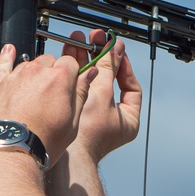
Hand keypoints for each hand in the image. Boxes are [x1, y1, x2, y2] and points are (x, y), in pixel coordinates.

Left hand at [0, 44, 97, 166]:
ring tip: (35, 94)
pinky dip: (7, 57)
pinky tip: (9, 50)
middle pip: (50, 61)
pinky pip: (3, 64)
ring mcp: (16, 76)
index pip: (72, 62)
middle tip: (54, 95)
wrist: (9, 153)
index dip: (74, 74)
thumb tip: (90, 74)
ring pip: (30, 64)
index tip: (73, 83)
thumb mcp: (72, 123)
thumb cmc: (42, 142)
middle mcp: (37, 71)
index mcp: (60, 79)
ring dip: (35, 74)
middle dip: (54, 74)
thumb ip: (81, 94)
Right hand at [62, 29, 142, 161]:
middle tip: (95, 39)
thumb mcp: (103, 93)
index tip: (116, 50)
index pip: (131, 87)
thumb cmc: (87, 133)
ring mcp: (92, 117)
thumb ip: (109, 68)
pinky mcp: (75, 114)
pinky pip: (78, 88)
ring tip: (77, 40)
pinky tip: (68, 56)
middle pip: (108, 81)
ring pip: (91, 82)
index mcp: (128, 120)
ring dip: (85, 61)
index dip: (123, 66)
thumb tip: (116, 48)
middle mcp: (112, 119)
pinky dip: (74, 73)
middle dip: (101, 59)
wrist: (63, 155)